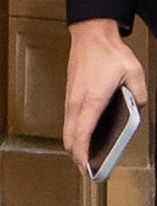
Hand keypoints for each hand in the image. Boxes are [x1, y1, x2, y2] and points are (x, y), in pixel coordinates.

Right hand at [64, 19, 146, 171]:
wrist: (90, 36)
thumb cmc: (108, 53)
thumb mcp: (134, 73)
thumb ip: (137, 94)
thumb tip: (136, 108)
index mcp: (92, 99)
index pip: (82, 133)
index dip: (82, 152)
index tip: (85, 166)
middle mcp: (77, 101)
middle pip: (70, 135)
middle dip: (76, 154)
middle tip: (85, 169)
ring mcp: (71, 97)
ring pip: (67, 128)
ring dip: (72, 143)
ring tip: (82, 156)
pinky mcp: (70, 94)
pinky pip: (68, 119)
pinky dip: (72, 131)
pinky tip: (79, 135)